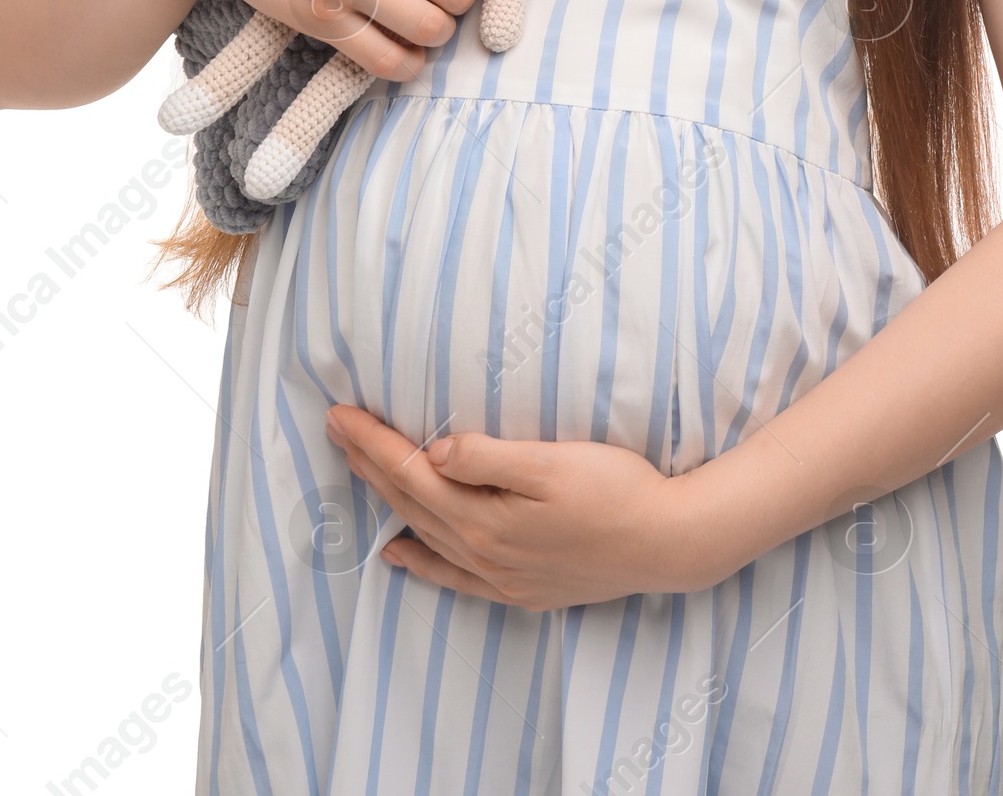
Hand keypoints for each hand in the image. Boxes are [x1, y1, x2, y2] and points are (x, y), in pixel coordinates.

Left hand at [326, 403, 701, 607]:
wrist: (668, 543)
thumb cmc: (617, 491)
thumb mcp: (554, 463)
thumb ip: (489, 458)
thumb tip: (433, 452)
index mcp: (486, 519)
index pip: (412, 473)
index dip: (373, 442)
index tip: (339, 414)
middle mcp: (483, 554)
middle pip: (410, 501)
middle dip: (369, 463)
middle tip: (334, 429)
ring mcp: (500, 577)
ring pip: (425, 535)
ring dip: (387, 501)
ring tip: (356, 471)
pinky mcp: (520, 588)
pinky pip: (452, 576)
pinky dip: (420, 562)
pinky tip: (400, 553)